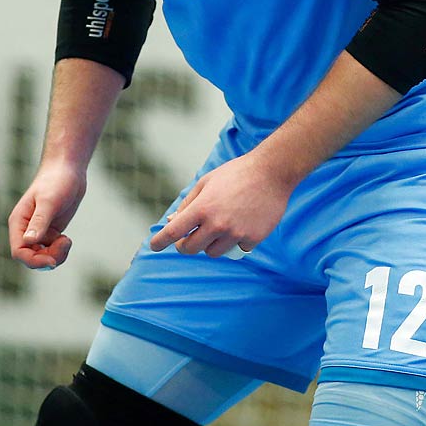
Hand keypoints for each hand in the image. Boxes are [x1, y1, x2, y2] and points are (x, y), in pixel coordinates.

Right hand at [8, 164, 86, 269]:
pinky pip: (51, 251)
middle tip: (65, 243)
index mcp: (19, 223)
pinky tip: (66, 238)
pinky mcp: (50, 231)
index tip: (52, 261)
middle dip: (47, 259)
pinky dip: (60, 250)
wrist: (67, 170)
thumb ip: (39, 222)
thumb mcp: (49, 201)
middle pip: (30, 257)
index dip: (33, 261)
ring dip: (55, 255)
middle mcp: (25, 230)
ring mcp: (38, 232)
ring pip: (42, 256)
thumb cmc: (56, 181)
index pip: (19, 251)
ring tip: (66, 240)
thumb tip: (29, 241)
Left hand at [149, 153, 293, 257]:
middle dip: (187, 244)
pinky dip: (237, 241)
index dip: (160, 241)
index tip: (153, 246)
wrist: (272, 173)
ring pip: (213, 252)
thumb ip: (188, 203)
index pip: (174, 232)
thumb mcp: (207, 182)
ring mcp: (235, 233)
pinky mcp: (252, 239)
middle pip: (191, 248)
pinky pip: (237, 249)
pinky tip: (244, 224)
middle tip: (190, 237)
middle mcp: (217, 223)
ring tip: (221, 226)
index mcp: (202, 207)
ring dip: (212, 244)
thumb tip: (173, 221)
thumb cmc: (236, 174)